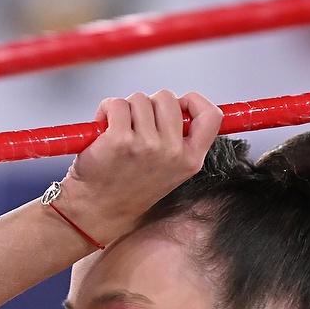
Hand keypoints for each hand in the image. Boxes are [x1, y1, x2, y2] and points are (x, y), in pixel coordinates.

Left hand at [50, 89, 222, 244]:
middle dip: (148, 105)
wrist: (98, 209)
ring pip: (139, 99)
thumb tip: (178, 105)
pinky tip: (103, 129)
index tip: (179, 103)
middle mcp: (172, 152)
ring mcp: (147, 145)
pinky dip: (106, 110)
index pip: (211, 116)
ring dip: (125, 109)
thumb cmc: (128, 187)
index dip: (194, 101)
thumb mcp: (169, 169)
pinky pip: (116, 104)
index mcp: (190, 159)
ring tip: (117, 131)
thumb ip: (180, 140)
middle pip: (167, 98)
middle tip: (137, 125)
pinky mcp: (120, 140)